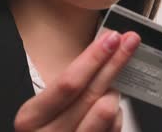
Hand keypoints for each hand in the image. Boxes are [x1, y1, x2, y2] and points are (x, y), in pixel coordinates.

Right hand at [13, 30, 139, 131]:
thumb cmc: (44, 127)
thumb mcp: (42, 105)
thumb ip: (68, 84)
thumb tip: (103, 51)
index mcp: (32, 117)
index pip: (68, 83)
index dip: (93, 59)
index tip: (111, 39)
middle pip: (92, 94)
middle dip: (115, 63)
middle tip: (130, 42)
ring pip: (107, 111)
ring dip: (113, 94)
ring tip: (110, 87)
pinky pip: (115, 127)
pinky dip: (116, 114)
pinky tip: (109, 107)